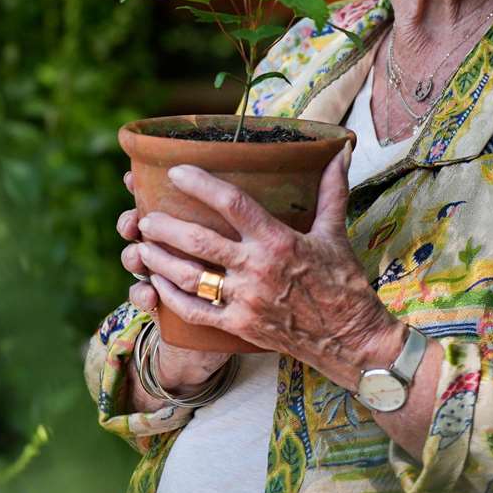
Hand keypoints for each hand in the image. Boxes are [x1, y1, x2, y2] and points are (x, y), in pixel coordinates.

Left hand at [135, 147, 406, 391]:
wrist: (352, 339)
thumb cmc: (343, 283)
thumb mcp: (335, 234)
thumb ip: (331, 192)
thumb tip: (340, 152)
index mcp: (278, 240)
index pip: (232, 203)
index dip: (200, 185)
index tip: (175, 172)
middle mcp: (257, 269)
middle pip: (199, 241)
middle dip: (165, 227)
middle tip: (144, 217)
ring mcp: (246, 300)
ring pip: (189, 277)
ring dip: (160, 260)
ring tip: (140, 247)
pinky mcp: (240, 327)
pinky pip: (196, 312)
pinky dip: (170, 297)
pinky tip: (156, 283)